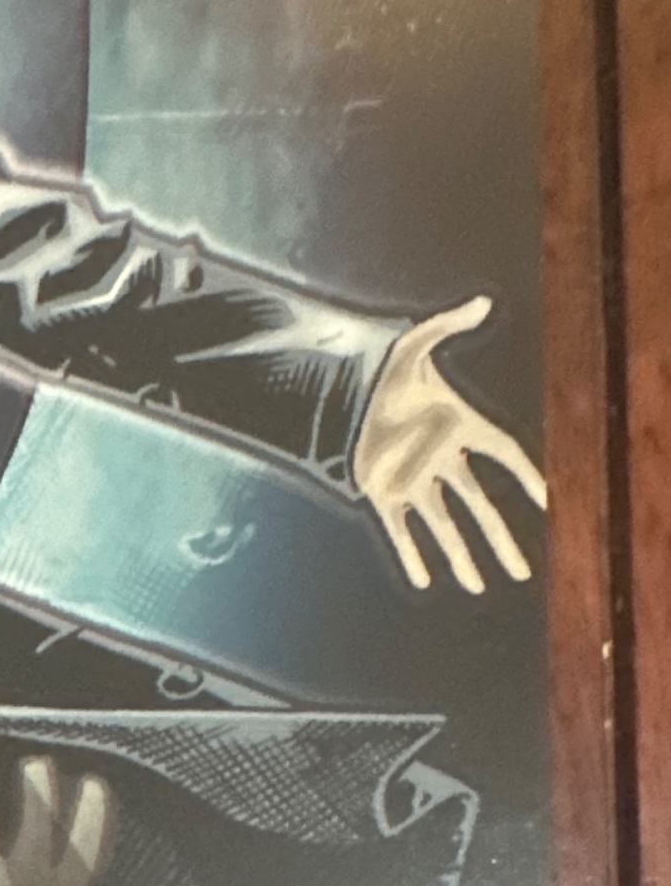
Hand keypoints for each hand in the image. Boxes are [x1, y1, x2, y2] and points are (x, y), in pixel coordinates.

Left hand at [352, 296, 545, 593]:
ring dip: (459, 555)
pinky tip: (426, 579)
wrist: (338, 389)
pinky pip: (401, 528)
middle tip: (520, 570)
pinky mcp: (382, 491)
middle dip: (498, 539)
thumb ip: (446, 326)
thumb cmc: (380, 369)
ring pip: (442, 524)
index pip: (503, 455)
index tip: (547, 503)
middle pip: (477, 506)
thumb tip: (481, 301)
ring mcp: (412, 477)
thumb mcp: (414, 345)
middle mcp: (440, 457)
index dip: (526, 478)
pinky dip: (411, 553)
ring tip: (480, 584)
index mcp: (459, 426)